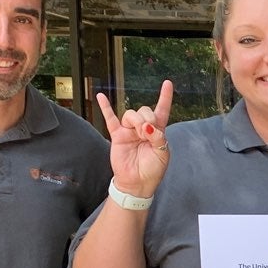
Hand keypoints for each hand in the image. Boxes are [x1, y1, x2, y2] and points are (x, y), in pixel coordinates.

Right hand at [94, 81, 173, 197]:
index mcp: (157, 131)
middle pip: (145, 110)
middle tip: (148, 133)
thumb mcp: (162, 153)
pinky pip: (110, 118)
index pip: (162, 110)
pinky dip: (105, 107)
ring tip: (139, 133)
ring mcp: (130, 131)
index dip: (165, 97)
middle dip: (147, 118)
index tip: (167, 83)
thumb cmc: (152, 170)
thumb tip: (148, 126)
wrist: (137, 184)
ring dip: (136, 120)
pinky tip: (100, 96)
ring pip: (131, 114)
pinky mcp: (117, 135)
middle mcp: (143, 128)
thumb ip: (158, 137)